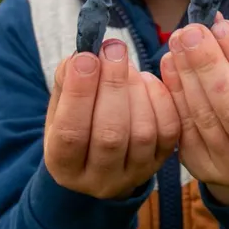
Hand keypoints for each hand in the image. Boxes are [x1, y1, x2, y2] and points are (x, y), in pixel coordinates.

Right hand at [44, 39, 180, 199]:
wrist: (102, 157)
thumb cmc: (76, 123)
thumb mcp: (60, 107)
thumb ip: (67, 81)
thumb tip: (84, 55)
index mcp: (64, 167)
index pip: (70, 133)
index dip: (79, 93)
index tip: (87, 56)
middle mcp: (99, 180)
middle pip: (110, 135)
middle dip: (113, 85)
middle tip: (114, 49)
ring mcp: (133, 174)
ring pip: (142, 133)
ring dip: (135, 89)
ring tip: (126, 65)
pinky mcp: (160, 163)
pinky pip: (167, 131)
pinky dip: (160, 99)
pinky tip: (147, 80)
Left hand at [160, 14, 228, 205]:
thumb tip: (212, 23)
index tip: (221, 26)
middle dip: (209, 64)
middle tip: (192, 32)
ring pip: (206, 118)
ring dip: (187, 75)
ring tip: (178, 44)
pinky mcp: (204, 170)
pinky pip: (185, 128)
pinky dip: (175, 94)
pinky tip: (169, 67)